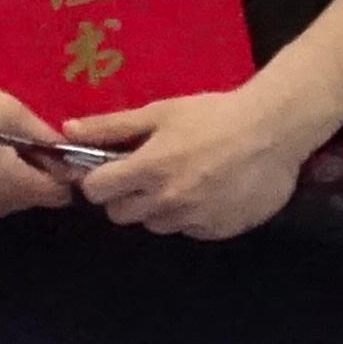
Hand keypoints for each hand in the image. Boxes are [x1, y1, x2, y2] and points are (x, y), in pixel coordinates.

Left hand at [65, 81, 319, 240]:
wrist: (274, 131)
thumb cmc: (214, 115)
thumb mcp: (161, 112)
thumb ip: (112, 126)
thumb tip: (68, 131)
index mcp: (148, 169)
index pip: (97, 192)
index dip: (98, 180)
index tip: (110, 170)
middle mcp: (166, 201)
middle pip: (120, 215)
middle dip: (125, 196)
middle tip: (147, 174)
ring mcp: (193, 220)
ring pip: (155, 225)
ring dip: (158, 208)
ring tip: (182, 180)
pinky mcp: (217, 231)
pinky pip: (188, 230)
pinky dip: (190, 215)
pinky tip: (207, 191)